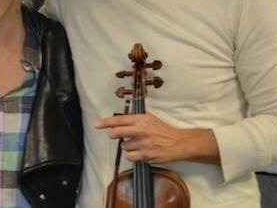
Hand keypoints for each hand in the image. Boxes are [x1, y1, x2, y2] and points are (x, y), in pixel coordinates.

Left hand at [95, 113, 219, 164]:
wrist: (179, 143)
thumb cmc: (163, 130)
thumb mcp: (150, 119)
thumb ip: (135, 120)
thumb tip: (117, 122)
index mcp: (141, 119)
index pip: (119, 120)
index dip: (106, 122)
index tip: (97, 125)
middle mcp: (141, 130)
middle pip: (117, 133)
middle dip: (113, 134)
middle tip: (114, 135)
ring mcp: (143, 143)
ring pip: (124, 146)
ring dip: (128, 146)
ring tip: (138, 144)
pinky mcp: (146, 155)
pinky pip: (130, 156)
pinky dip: (133, 155)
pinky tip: (140, 152)